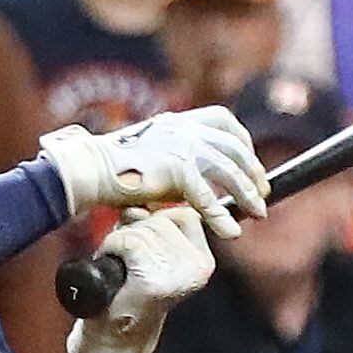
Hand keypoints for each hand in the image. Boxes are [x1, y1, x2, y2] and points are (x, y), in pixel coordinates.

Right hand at [39, 108, 269, 238]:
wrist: (90, 170)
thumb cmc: (114, 169)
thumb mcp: (152, 154)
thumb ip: (176, 160)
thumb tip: (195, 183)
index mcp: (178, 120)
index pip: (223, 120)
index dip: (242, 140)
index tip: (249, 159)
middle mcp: (183, 129)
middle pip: (233, 146)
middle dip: (252, 170)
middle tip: (262, 192)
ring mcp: (181, 147)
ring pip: (228, 171)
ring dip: (248, 193)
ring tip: (259, 212)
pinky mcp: (176, 170)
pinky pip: (208, 197)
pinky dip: (222, 216)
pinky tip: (230, 232)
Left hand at [67, 205, 212, 352]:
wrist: (118, 335)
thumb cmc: (131, 291)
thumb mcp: (152, 253)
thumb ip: (152, 226)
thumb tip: (138, 205)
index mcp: (203, 260)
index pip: (184, 214)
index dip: (156, 220)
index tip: (145, 241)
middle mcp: (198, 267)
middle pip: (162, 219)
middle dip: (137, 231)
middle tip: (128, 258)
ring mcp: (178, 274)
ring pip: (144, 229)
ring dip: (122, 241)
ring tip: (121, 264)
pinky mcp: (156, 280)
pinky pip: (130, 242)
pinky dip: (113, 248)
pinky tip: (114, 266)